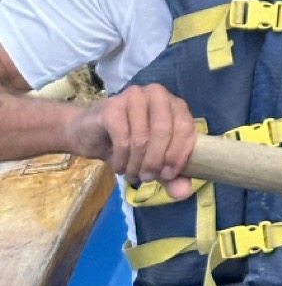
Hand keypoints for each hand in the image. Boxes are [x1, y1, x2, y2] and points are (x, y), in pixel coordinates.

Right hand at [66, 84, 196, 199]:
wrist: (91, 134)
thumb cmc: (129, 145)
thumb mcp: (153, 161)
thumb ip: (171, 175)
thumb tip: (184, 191)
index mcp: (174, 104)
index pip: (186, 127)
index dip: (178, 154)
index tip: (168, 175)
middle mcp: (157, 94)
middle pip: (164, 130)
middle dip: (156, 161)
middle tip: (147, 178)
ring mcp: (134, 96)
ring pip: (142, 137)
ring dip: (137, 164)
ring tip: (132, 175)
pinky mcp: (112, 106)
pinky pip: (122, 138)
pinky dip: (122, 159)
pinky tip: (119, 167)